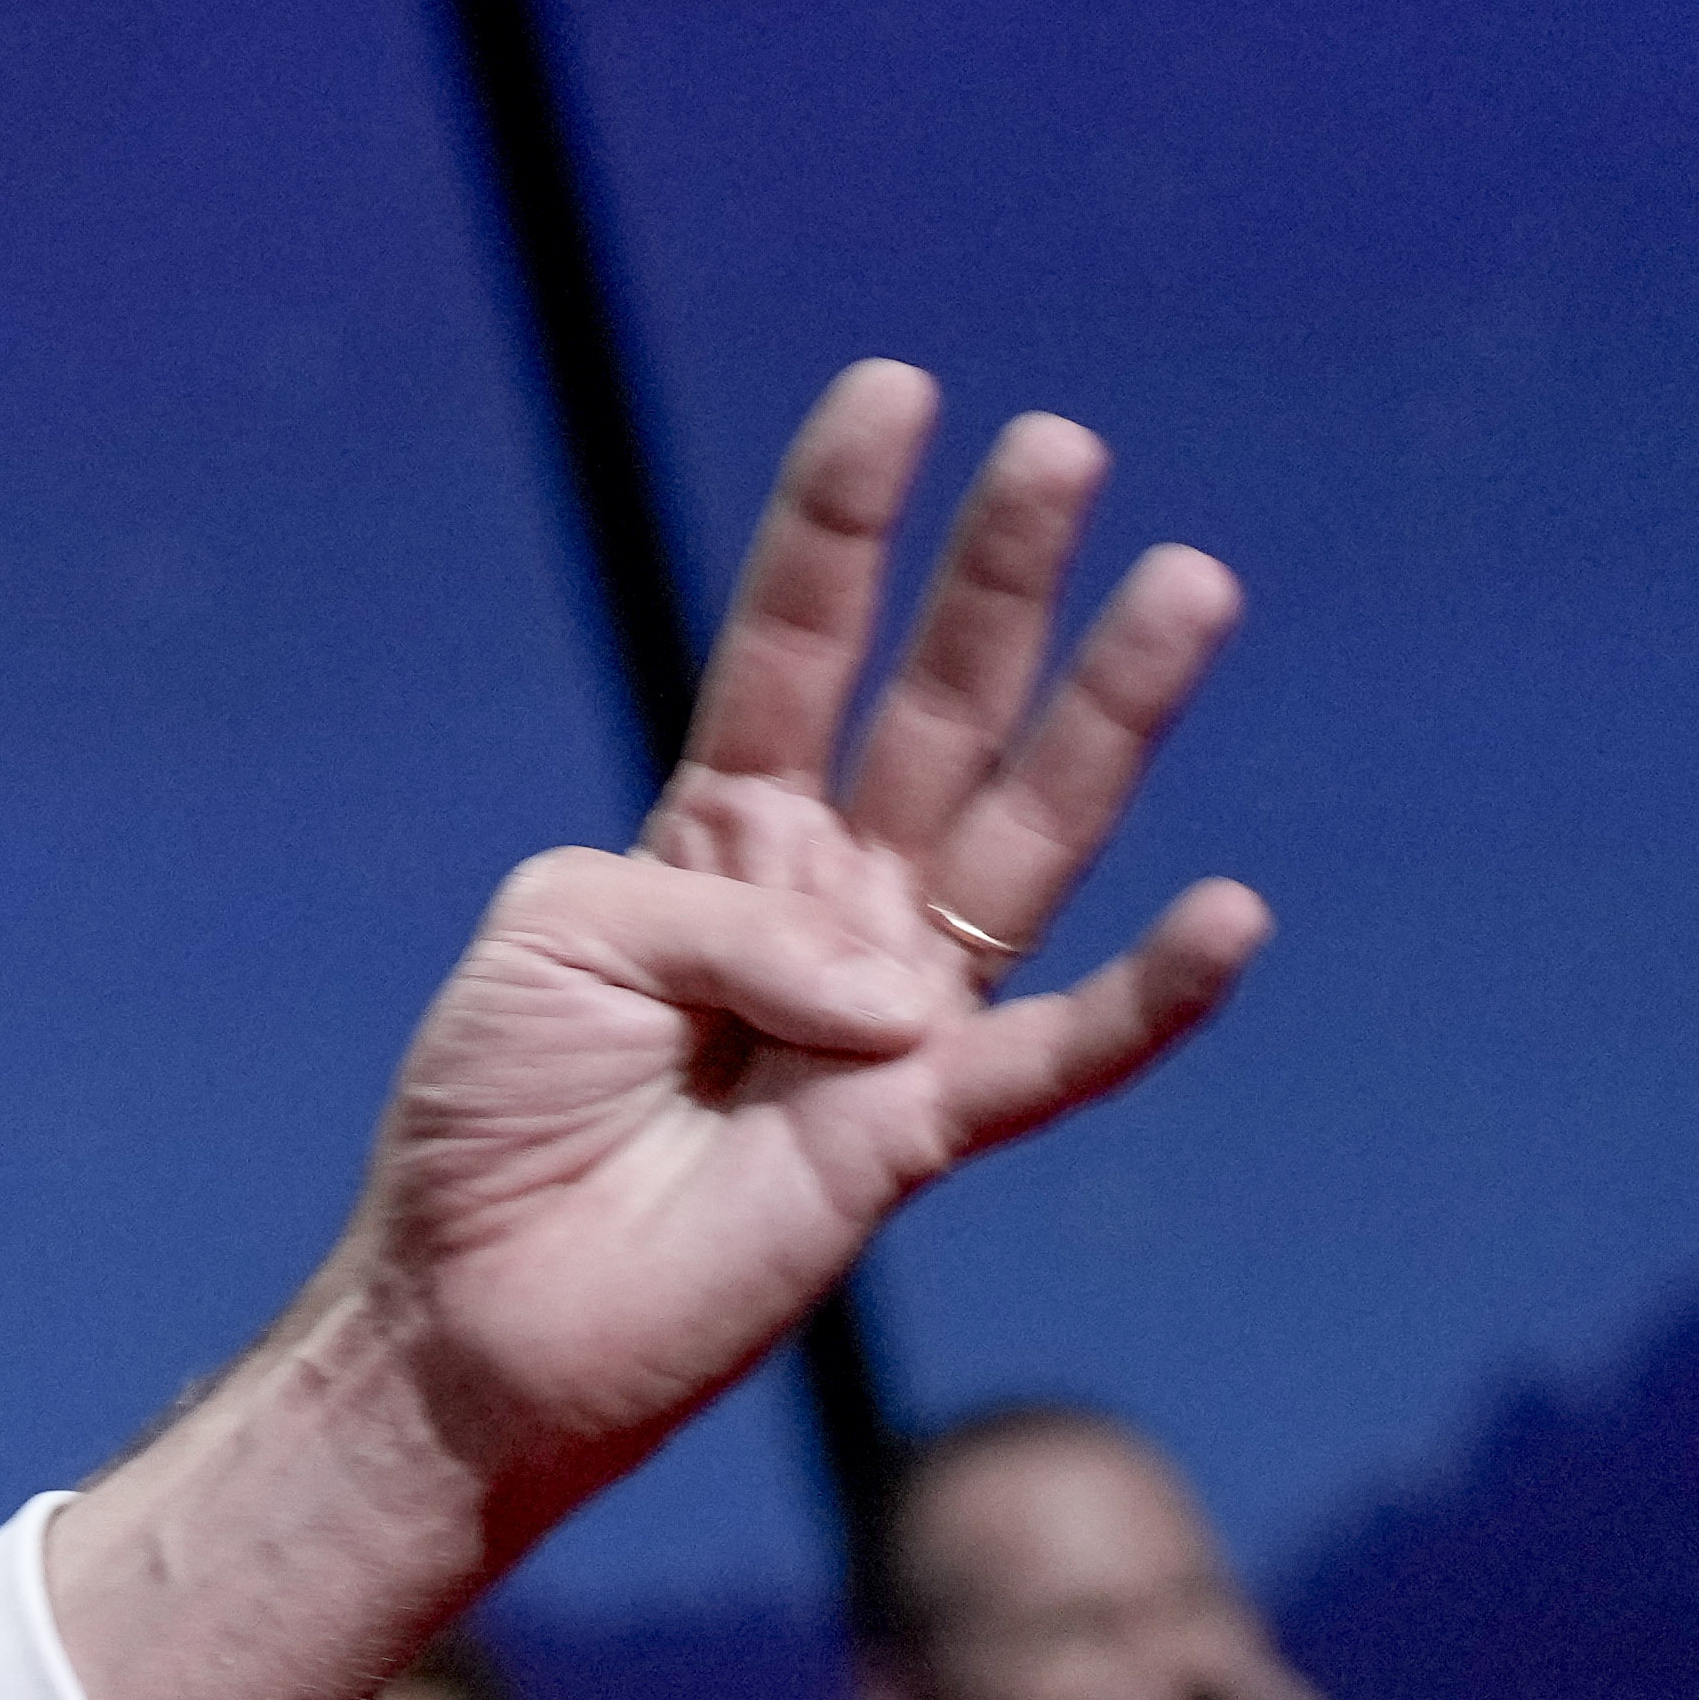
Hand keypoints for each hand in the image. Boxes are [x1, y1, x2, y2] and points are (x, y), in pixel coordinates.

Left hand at [55, 369, 1260, 1699]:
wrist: (469, 1308)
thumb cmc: (488, 1115)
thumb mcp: (556, 937)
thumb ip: (715, 911)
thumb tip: (895, 987)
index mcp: (712, 842)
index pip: (792, 646)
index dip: (840, 527)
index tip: (896, 391)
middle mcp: (823, 907)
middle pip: (938, 710)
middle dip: (1000, 580)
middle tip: (1066, 447)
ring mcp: (884, 1016)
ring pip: (1028, 836)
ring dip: (1112, 717)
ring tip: (1191, 581)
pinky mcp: (915, 1136)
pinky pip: (1059, 1053)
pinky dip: (1151, 995)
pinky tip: (1230, 914)